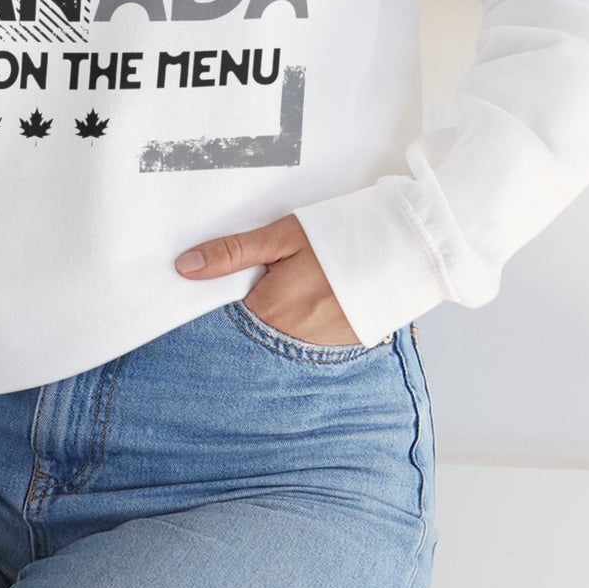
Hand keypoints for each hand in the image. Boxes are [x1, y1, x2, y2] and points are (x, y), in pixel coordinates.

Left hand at [174, 212, 360, 345]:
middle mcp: (289, 339)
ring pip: (274, 342)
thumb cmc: (341, 237)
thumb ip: (233, 253)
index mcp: (269, 310)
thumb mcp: (283, 237)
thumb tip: (185, 267)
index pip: (222, 321)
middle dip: (242, 317)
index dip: (214, 306)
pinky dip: (296, 330)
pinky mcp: (337, 350)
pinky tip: (306, 306)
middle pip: (248, 334)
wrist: (403, 252)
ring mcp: (315, 349)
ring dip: (270, 324)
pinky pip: (302, 346)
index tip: (207, 291)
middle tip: (259, 288)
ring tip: (287, 294)